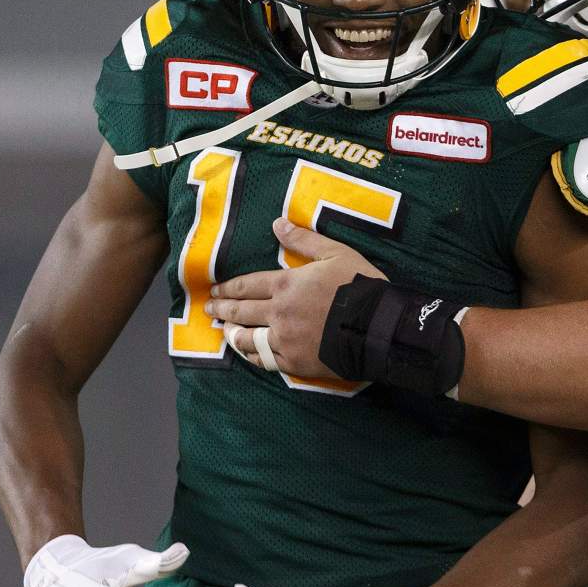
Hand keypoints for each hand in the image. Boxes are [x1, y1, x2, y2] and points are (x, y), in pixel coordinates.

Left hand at [206, 218, 385, 376]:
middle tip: (209, 310)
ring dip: (232, 334)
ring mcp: (285, 340)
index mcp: (285, 285)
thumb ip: (304, 240)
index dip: (228, 288)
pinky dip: (252, 356)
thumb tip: (277, 223)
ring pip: (247, 339)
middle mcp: (278, 313)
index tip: (216, 291)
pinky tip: (248, 352)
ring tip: (224, 332)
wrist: (378, 327)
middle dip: (222, 310)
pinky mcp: (295, 363)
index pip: (246, 285)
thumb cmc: (360, 286)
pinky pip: (265, 360)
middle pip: (241, 312)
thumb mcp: (335, 253)